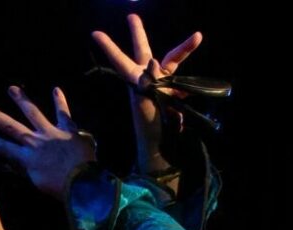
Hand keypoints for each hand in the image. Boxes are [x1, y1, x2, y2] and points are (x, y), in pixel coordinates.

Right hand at [0, 86, 94, 199]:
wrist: (82, 182)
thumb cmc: (60, 188)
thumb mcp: (38, 182)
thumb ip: (28, 170)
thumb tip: (19, 163)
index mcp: (27, 158)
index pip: (3, 148)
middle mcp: (35, 142)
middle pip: (11, 127)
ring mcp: (51, 133)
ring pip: (34, 113)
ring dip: (22, 100)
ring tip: (12, 88)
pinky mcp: (68, 130)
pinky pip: (63, 114)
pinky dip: (60, 102)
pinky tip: (56, 89)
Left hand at [93, 14, 201, 171]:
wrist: (161, 150)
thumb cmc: (148, 128)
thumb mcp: (144, 103)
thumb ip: (148, 81)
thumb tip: (153, 61)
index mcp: (136, 81)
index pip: (121, 61)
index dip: (110, 48)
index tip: (95, 34)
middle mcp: (148, 80)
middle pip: (144, 51)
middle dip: (139, 34)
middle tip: (132, 16)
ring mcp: (163, 87)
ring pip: (171, 63)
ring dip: (184, 50)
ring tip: (197, 37)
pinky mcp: (175, 96)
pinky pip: (183, 87)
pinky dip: (186, 91)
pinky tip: (185, 99)